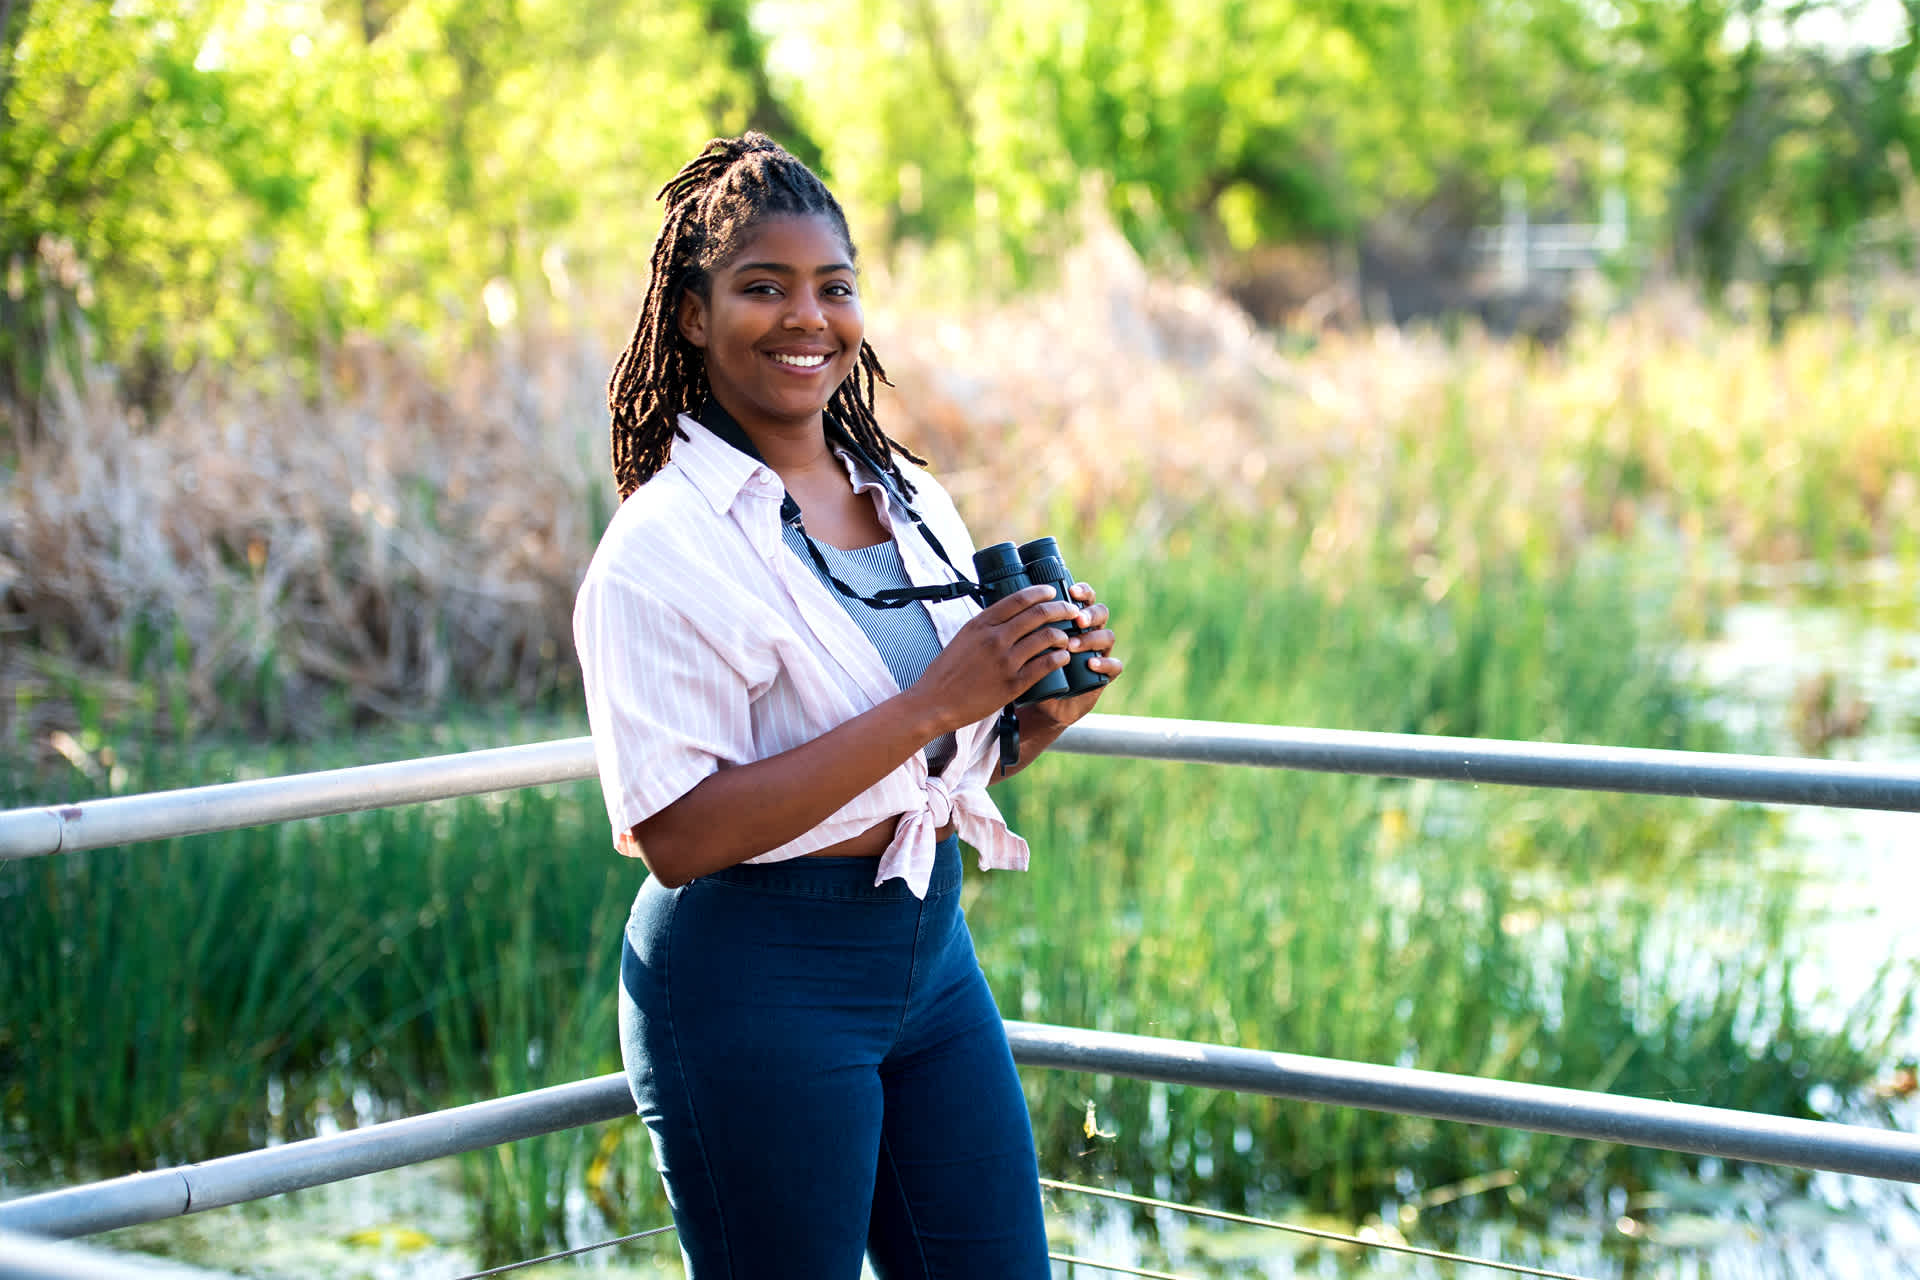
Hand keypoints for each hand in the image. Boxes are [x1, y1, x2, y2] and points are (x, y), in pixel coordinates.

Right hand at [907, 584, 1080, 734]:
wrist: (934, 702)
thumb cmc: (946, 671)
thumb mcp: (963, 637)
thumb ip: (985, 627)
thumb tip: (1007, 618)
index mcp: (981, 623)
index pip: (1018, 598)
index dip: (1041, 592)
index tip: (1052, 591)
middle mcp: (995, 638)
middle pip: (1038, 614)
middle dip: (1061, 609)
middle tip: (1071, 611)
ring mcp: (1005, 661)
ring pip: (1047, 637)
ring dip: (1063, 635)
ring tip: (1068, 637)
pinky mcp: (1013, 684)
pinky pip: (1045, 665)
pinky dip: (1059, 658)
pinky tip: (1063, 657)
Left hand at [1025, 582, 1122, 730]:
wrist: (1040, 704)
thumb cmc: (1029, 669)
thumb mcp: (1021, 645)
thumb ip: (1019, 625)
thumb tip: (1002, 602)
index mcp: (1072, 620)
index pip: (1083, 598)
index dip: (1082, 591)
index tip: (1070, 590)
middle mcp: (1088, 633)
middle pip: (1100, 612)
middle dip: (1090, 613)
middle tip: (1077, 620)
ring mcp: (1098, 652)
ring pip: (1107, 637)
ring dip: (1092, 638)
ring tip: (1072, 645)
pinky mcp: (1102, 674)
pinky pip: (1114, 666)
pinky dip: (1105, 664)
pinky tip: (1091, 663)